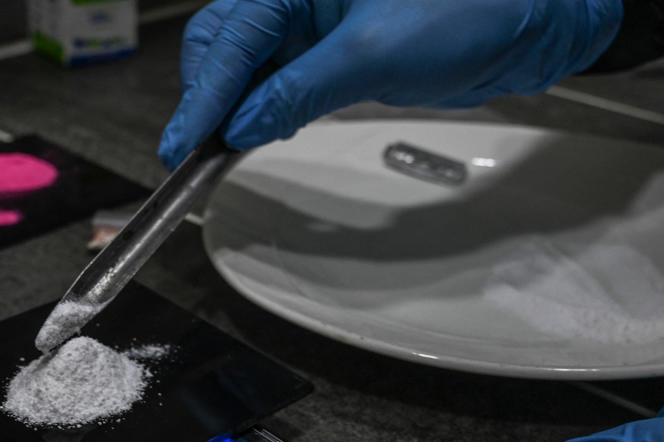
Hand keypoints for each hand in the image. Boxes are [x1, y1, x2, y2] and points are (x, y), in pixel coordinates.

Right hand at [159, 0, 621, 168]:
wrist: (532, 23)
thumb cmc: (471, 11)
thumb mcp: (374, 52)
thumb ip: (298, 91)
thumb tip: (240, 128)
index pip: (231, 37)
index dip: (202, 96)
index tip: (183, 144)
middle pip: (224, 47)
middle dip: (206, 99)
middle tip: (192, 153)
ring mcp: (314, 29)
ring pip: (248, 71)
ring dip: (230, 112)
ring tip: (214, 153)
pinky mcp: (331, 57)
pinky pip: (278, 85)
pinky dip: (262, 114)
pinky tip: (254, 136)